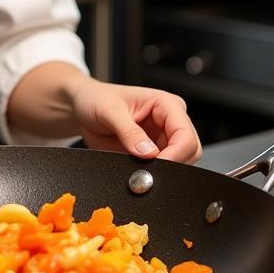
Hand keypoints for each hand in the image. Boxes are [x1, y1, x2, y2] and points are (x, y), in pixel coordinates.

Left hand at [69, 76, 201, 162]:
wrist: (84, 106)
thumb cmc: (96, 98)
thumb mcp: (109, 111)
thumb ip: (129, 132)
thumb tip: (149, 153)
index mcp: (166, 104)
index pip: (185, 135)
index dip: (176, 155)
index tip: (156, 166)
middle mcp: (170, 120)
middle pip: (190, 151)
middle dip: (172, 164)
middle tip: (146, 172)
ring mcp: (164, 137)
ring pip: (181, 163)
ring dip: (163, 171)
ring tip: (139, 170)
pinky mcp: (155, 151)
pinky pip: (164, 168)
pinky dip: (155, 174)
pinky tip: (139, 171)